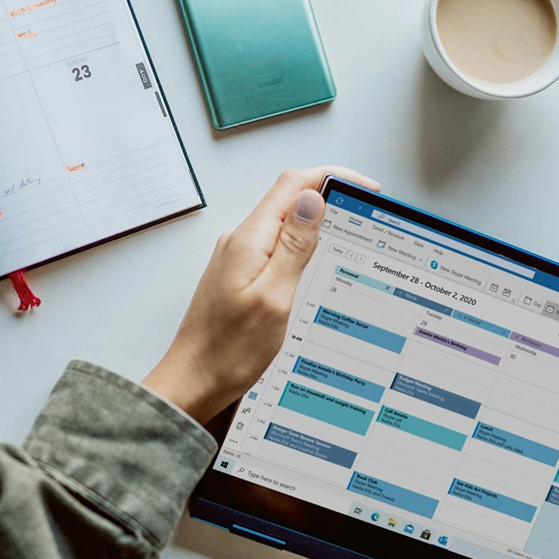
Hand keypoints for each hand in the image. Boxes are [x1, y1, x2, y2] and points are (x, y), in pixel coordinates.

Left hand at [143, 166, 379, 423]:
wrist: (193, 382)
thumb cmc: (228, 351)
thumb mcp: (274, 297)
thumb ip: (293, 247)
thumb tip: (313, 200)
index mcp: (249, 240)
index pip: (293, 184)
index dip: (332, 176)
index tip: (365, 186)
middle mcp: (240, 241)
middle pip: (289, 198)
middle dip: (329, 196)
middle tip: (365, 212)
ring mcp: (238, 257)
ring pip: (283, 224)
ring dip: (316, 223)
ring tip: (349, 236)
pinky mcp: (239, 275)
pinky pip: (275, 247)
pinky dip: (301, 247)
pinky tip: (316, 264)